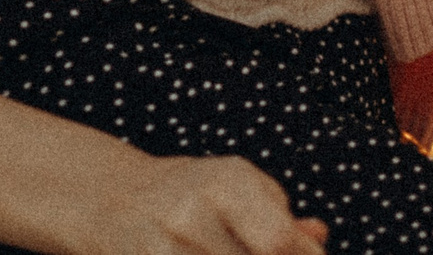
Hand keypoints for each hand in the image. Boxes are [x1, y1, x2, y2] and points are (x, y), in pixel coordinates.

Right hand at [72, 153, 326, 254]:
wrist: (114, 199)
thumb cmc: (194, 191)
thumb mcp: (239, 185)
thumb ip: (279, 213)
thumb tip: (318, 235)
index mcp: (227, 183)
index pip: (279, 240)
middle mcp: (193, 213)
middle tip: (261, 246)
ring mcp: (166, 247)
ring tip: (228, 244)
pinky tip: (210, 251)